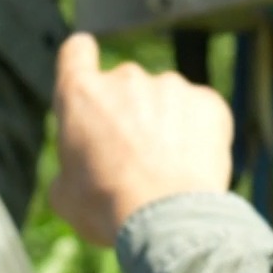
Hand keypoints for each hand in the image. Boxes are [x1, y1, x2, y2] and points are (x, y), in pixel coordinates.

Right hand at [49, 34, 233, 245]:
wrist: (167, 220)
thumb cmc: (107, 209)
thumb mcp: (64, 195)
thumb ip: (70, 165)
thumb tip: (79, 170)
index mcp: (81, 95)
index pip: (76, 52)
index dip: (81, 60)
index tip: (89, 72)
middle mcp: (125, 78)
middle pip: (124, 86)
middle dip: (127, 113)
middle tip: (133, 159)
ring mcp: (170, 85)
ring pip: (164, 100)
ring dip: (164, 123)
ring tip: (167, 170)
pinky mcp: (208, 101)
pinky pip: (199, 111)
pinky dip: (197, 133)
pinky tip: (192, 166)